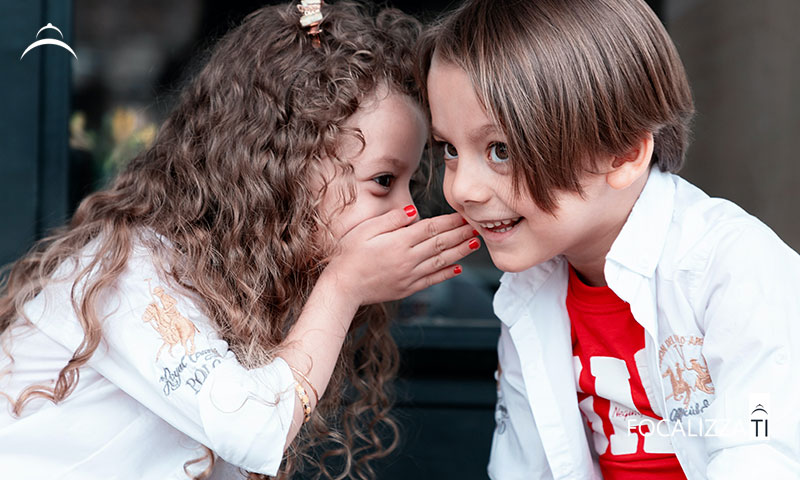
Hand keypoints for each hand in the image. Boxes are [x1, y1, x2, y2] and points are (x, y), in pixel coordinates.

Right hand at [323, 206, 479, 305]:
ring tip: (474, 244)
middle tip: (477, 227)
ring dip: (460, 252)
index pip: (431, 228)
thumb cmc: (348, 255)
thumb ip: (391, 220)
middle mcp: (408, 259)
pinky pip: (432, 280)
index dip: (449, 221)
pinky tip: (458, 269)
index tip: (463, 216)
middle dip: (461, 234)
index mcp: (399, 242)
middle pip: (440, 243)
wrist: (343, 287)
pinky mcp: (407, 289)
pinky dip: (446, 274)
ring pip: (441, 261)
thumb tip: (414, 212)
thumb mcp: (365, 229)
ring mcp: (409, 275)